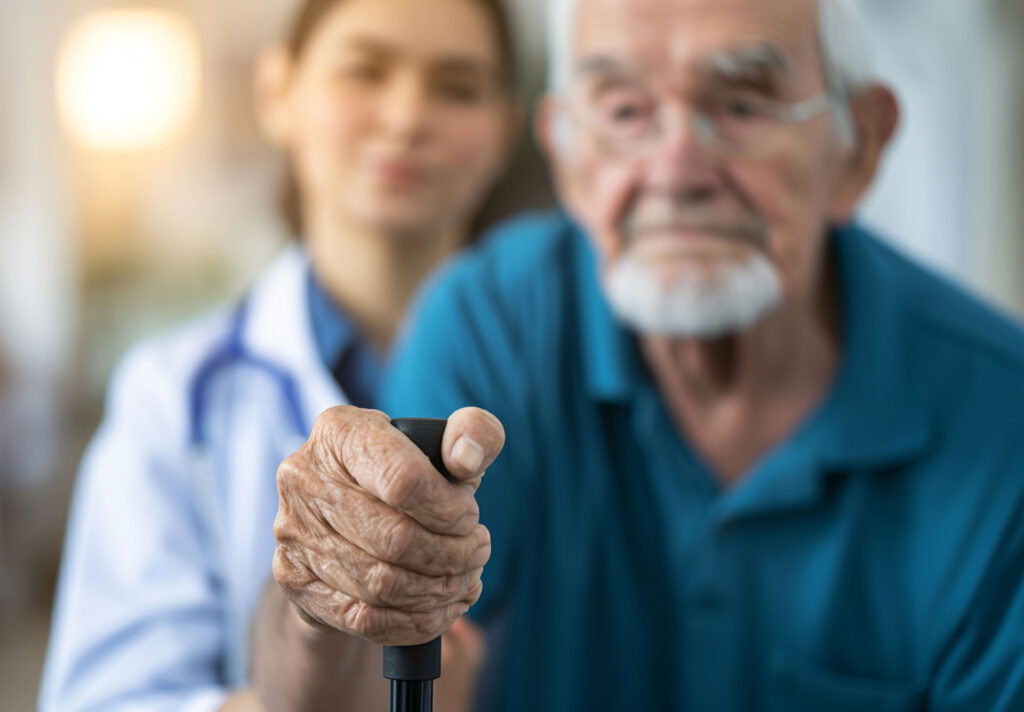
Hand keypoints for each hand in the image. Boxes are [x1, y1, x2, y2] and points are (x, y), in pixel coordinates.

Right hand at [273, 406, 503, 645]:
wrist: (344, 520)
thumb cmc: (402, 476)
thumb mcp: (443, 445)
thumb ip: (473, 434)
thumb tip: (468, 457)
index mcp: (340, 432)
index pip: (402, 479)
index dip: (449, 508)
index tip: (470, 516)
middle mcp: (305, 478)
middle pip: (393, 537)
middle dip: (451, 554)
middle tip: (478, 551)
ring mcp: (293, 532)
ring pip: (381, 583)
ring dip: (439, 589)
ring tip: (467, 578)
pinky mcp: (294, 579)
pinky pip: (364, 618)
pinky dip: (416, 621)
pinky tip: (443, 607)